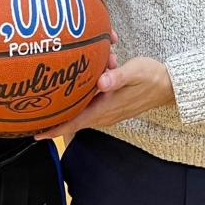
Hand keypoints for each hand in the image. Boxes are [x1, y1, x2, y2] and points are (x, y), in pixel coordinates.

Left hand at [34, 56, 173, 140]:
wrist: (169, 86)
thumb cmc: (151, 77)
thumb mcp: (135, 72)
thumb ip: (117, 76)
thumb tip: (101, 82)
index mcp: (106, 108)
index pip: (76, 123)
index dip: (55, 129)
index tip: (35, 133)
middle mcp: (105, 113)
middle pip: (74, 116)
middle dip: (58, 109)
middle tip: (38, 101)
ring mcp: (108, 111)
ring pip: (84, 106)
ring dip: (77, 93)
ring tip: (74, 78)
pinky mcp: (112, 104)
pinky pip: (93, 100)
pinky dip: (88, 88)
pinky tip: (94, 72)